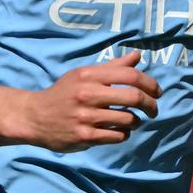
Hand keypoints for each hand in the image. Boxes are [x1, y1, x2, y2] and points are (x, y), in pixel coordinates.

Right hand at [22, 50, 160, 151]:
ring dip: (135, 121)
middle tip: (153, 110)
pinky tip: (117, 130)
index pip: (130, 75)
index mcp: (89, 75)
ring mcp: (86, 116)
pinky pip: (118, 136)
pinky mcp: (85, 136)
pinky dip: (123, 134)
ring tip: (130, 121)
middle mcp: (88, 93)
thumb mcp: (83, 75)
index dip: (150, 83)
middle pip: (134, 97)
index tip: (157, 92)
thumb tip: (137, 56)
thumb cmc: (64, 93)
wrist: (35, 116)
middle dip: (151, 105)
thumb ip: (112, 67)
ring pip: (128, 119)